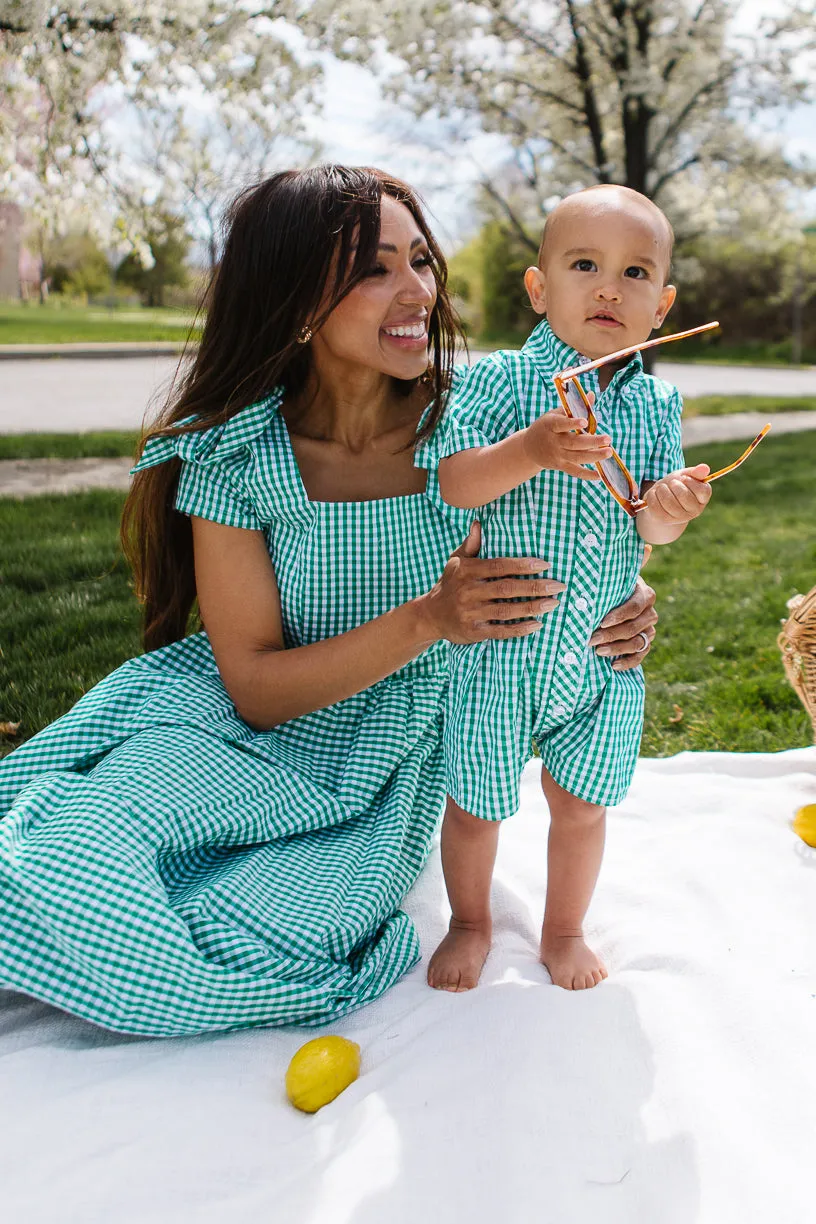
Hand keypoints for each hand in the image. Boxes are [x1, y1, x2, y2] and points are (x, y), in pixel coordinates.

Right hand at [421, 521, 565, 643]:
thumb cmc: (450, 584)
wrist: (430, 615)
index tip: (545, 565)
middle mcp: (468, 591)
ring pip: (506, 610)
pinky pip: (500, 631)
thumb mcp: (456, 561)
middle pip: (507, 588)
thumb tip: (479, 523)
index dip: (522, 565)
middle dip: (535, 587)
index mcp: (467, 571)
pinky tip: (537, 624)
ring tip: (553, 604)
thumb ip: (471, 544)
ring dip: (532, 607)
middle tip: (558, 586)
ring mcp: (470, 613)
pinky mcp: (473, 632)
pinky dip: (519, 629)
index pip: (499, 566)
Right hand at [521, 404, 611, 480]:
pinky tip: (599, 475)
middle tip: (608, 439)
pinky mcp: (560, 466)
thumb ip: (574, 407)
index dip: (572, 423)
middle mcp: (553, 442)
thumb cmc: (546, 427)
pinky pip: (575, 472)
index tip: (585, 422)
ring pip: (577, 457)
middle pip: (574, 443)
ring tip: (609, 452)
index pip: (561, 424)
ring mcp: (557, 455)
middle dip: (592, 442)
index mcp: (550, 425)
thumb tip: (592, 395)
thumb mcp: (555, 414)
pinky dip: (587, 475)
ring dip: (594, 456)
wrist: (529, 448)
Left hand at [589, 575, 657, 670]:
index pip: (634, 607)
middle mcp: (650, 613)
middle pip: (633, 627)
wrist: (623, 598)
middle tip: (592, 640)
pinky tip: (613, 665)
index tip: (602, 622)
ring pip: (637, 643)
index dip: (619, 616)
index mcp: (645, 595)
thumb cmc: (612, 590)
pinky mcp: (647, 643)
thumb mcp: (612, 585)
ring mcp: (650, 630)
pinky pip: (640, 656)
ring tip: (599, 651)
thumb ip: (605, 590)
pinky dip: (628, 662)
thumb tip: (581, 597)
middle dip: (611, 635)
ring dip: (617, 649)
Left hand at [643, 464, 711, 524]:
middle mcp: (694, 511)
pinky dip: (652, 496)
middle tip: (671, 482)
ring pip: (668, 502)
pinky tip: (654, 494)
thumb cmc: (677, 485)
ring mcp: (680, 517)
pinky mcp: (665, 520)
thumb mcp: (686, 475)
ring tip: (661, 487)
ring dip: (661, 489)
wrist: (662, 498)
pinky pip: (656, 506)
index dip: (691, 482)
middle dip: (673, 484)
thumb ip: (696, 472)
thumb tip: (704, 468)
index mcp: (703, 499)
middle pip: (684, 496)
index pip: (702, 491)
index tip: (683, 478)